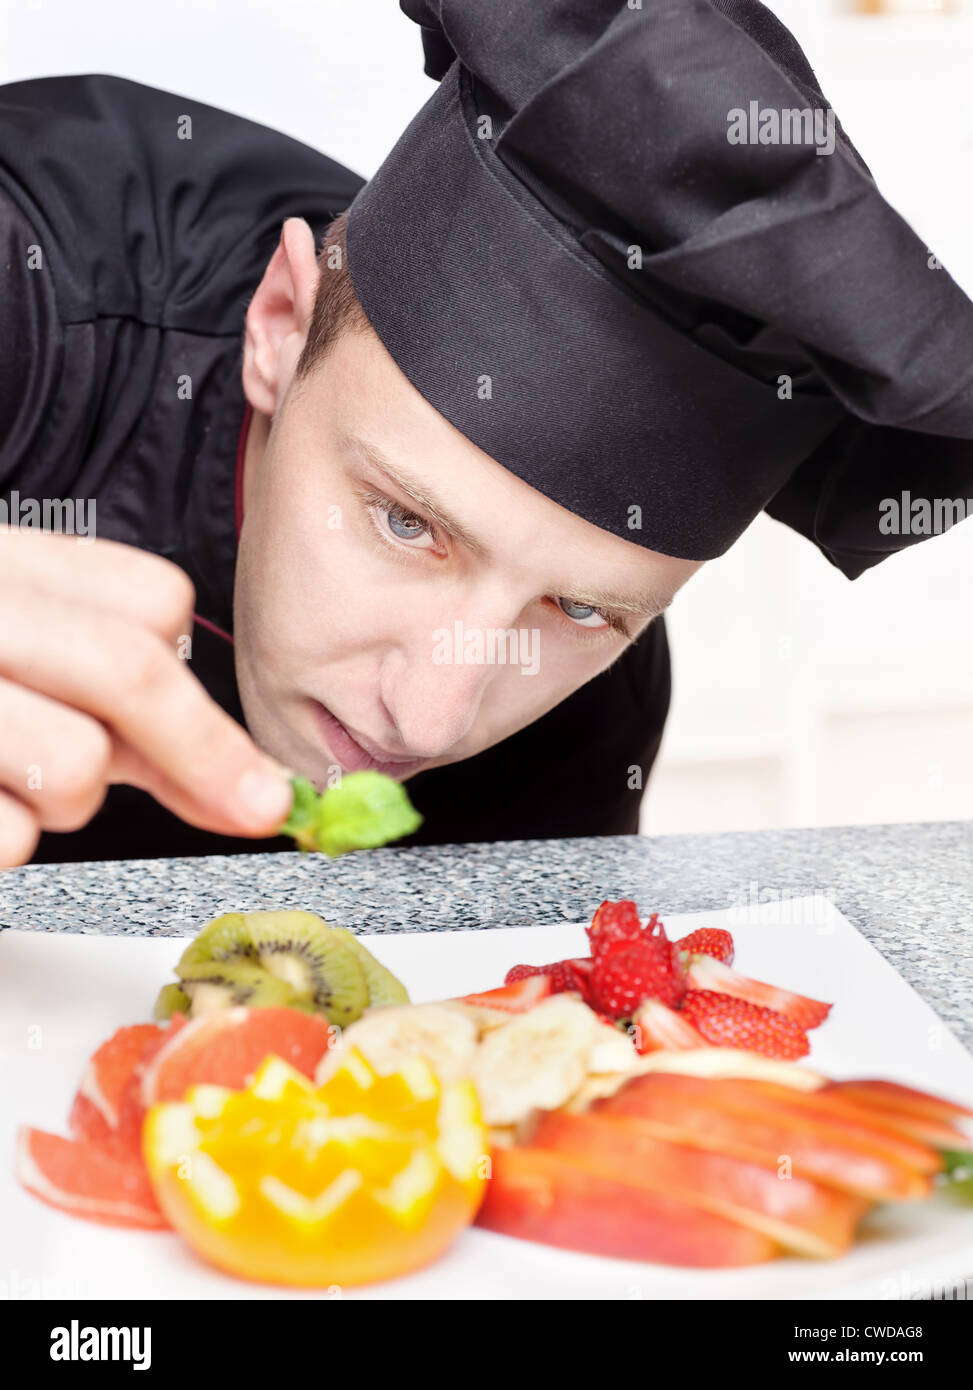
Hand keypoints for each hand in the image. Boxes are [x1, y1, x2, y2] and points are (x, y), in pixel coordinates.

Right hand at [0, 527, 292, 866]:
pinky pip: (9, 834)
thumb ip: (138, 712)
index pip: (153, 599)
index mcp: (12, 566)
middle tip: (259, 806)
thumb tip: (258, 791)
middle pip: (132, 669)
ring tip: (19, 776)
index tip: (205, 724)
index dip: (192, 672)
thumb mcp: (33, 659)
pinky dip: (9, 837)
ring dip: (68, 799)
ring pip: (75, 765)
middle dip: (210, 753)